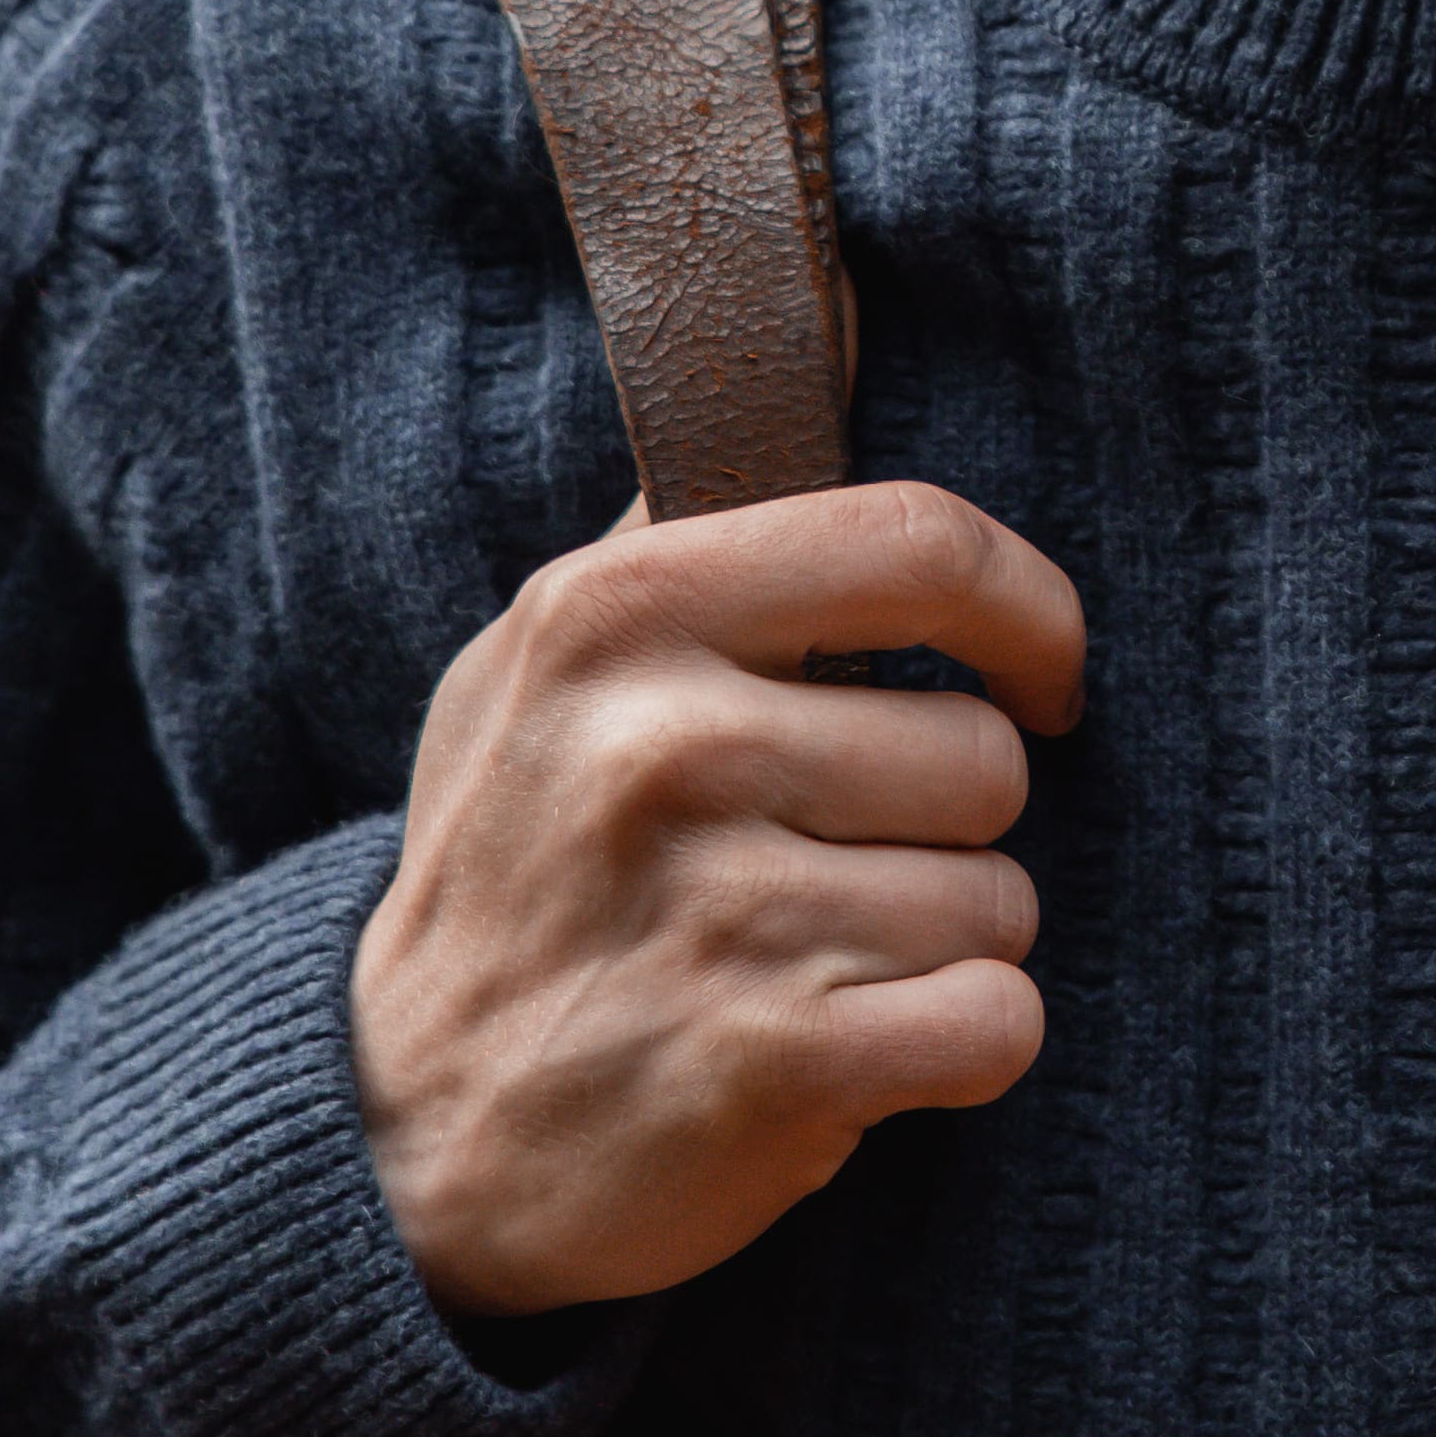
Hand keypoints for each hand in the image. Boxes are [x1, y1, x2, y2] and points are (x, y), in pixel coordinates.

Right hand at [347, 481, 1086, 1317]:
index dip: (1030, 610)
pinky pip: (999, 1019)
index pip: (922, 541)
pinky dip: (957, 1046)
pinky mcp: (771, 1063)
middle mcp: (664, 747)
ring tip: (807, 967)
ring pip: (999, 897)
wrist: (397, 1138)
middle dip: (944, 829)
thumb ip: (687, 515)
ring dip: (940, 947)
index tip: (1038, 672)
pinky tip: (852, 1052)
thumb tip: (830, 298)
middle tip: (825, 872)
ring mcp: (720, 911)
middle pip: (982, 753)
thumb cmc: (517, 873)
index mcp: (618, 615)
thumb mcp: (538, 662)